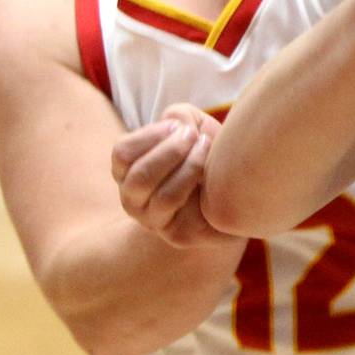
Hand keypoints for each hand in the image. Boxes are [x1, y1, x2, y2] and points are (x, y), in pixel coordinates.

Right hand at [111, 104, 238, 247]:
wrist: (232, 194)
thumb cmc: (205, 154)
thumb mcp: (193, 128)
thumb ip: (180, 118)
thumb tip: (176, 123)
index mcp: (129, 171)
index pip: (122, 154)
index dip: (149, 135)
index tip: (178, 125)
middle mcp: (134, 199)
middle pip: (139, 178)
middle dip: (171, 151)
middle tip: (195, 136)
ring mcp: (154, 221)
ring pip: (164, 197)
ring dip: (190, 167)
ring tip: (208, 148)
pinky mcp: (180, 236)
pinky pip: (188, 217)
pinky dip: (199, 187)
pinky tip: (214, 175)